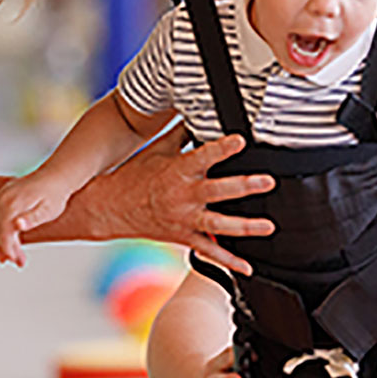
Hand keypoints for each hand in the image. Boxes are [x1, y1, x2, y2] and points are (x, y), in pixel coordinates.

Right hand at [0, 173, 71, 266]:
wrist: (57, 176)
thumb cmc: (55, 194)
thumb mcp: (48, 210)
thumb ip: (32, 218)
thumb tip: (17, 225)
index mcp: (13, 202)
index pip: (3, 229)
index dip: (6, 246)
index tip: (11, 259)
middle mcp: (5, 198)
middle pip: (0, 228)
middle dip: (7, 247)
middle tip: (16, 262)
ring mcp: (4, 196)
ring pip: (0, 224)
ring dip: (7, 241)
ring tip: (16, 257)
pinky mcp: (6, 197)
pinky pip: (2, 217)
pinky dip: (7, 230)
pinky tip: (11, 242)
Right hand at [74, 124, 275, 274]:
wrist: (108, 209)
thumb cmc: (133, 176)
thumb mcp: (157, 149)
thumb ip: (182, 132)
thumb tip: (198, 111)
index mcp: (176, 171)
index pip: (203, 156)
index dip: (222, 148)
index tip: (240, 140)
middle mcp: (182, 196)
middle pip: (217, 191)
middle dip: (244, 186)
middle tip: (267, 182)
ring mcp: (183, 219)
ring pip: (218, 225)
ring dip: (244, 226)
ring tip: (268, 225)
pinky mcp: (183, 237)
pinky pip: (209, 252)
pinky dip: (229, 261)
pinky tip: (247, 267)